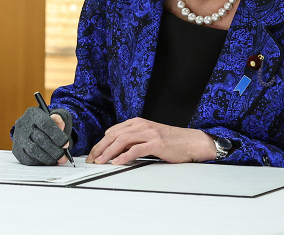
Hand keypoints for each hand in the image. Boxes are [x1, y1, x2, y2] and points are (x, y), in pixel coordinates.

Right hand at [12, 107, 72, 165]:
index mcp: (33, 113)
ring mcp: (19, 137)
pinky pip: (29, 159)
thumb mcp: (58, 117)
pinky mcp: (17, 150)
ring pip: (33, 150)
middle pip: (40, 138)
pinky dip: (41, 162)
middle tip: (64, 157)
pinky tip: (48, 160)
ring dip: (48, 158)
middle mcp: (23, 124)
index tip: (65, 144)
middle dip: (55, 150)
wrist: (36, 132)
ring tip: (58, 160)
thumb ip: (61, 117)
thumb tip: (59, 122)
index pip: (45, 123)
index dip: (57, 135)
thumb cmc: (49, 125)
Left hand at [86, 117, 216, 164]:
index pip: (112, 132)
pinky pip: (135, 149)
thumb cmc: (171, 141)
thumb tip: (116, 149)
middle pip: (113, 135)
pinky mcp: (156, 143)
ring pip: (121, 141)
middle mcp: (140, 125)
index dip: (100, 143)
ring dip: (108, 152)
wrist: (191, 141)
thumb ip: (133, 139)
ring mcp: (148, 133)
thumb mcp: (148, 136)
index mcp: (137, 122)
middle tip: (92, 159)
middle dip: (100, 148)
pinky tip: (117, 162)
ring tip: (101, 162)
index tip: (93, 154)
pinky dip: (124, 156)